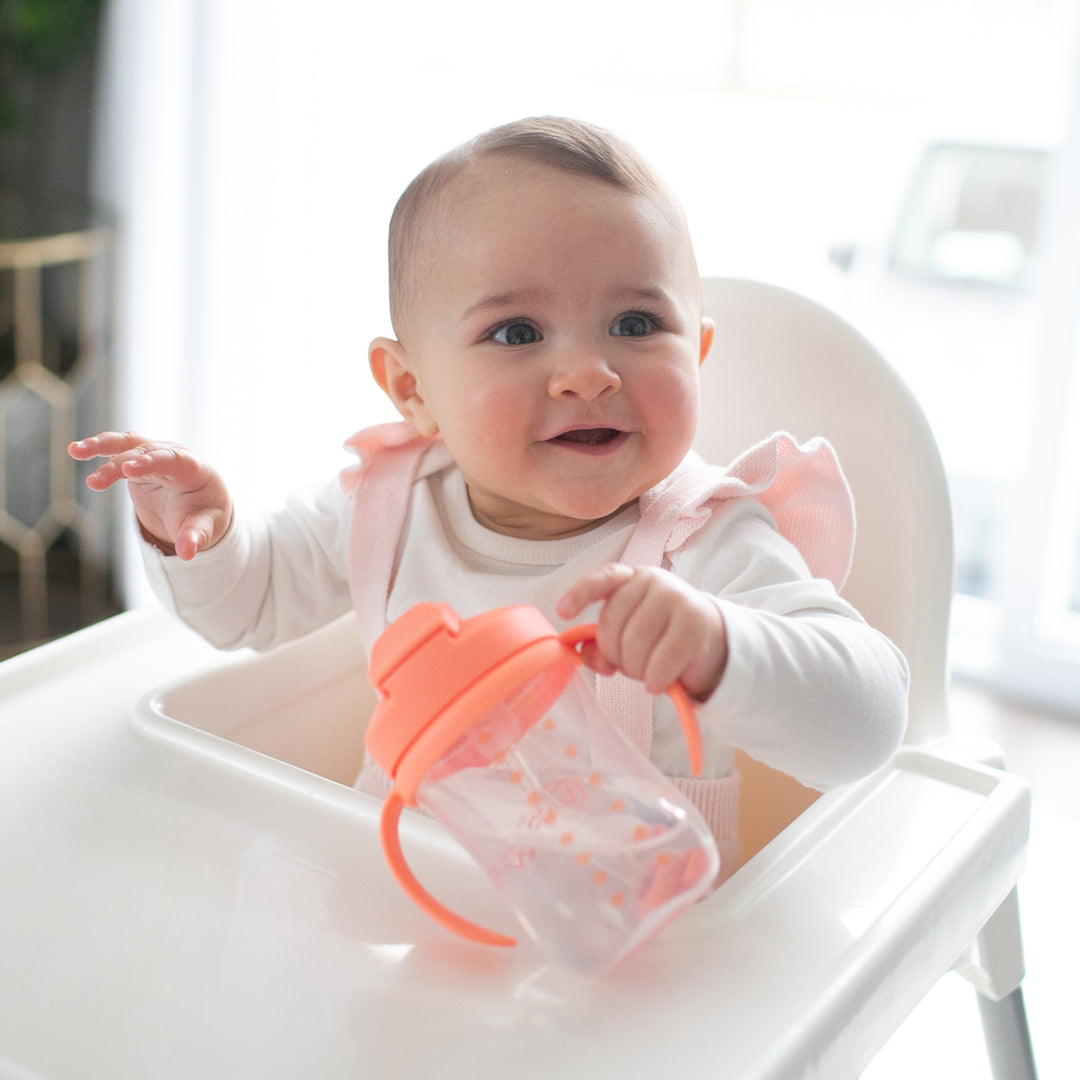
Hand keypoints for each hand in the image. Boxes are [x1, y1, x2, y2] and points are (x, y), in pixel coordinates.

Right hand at [68, 432, 232, 559]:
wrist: (202, 501)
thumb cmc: (206, 513)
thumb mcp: (207, 527)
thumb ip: (196, 536)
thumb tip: (186, 553)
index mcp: (195, 469)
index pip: (174, 460)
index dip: (152, 462)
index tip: (129, 469)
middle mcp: (174, 455)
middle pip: (146, 452)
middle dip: (122, 464)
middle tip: (97, 481)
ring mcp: (155, 455)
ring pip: (128, 443)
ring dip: (103, 445)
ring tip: (76, 451)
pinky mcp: (138, 460)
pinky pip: (118, 450)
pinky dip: (98, 449)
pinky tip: (76, 451)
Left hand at [556, 565, 727, 701]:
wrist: (711, 638)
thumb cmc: (660, 635)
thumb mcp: (628, 633)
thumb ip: (601, 643)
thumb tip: (583, 653)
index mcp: (632, 578)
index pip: (603, 578)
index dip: (580, 594)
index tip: (563, 612)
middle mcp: (653, 582)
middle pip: (613, 623)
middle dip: (614, 654)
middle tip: (627, 664)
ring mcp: (677, 600)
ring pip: (635, 644)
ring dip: (636, 670)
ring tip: (646, 672)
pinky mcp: (695, 626)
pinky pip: (660, 662)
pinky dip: (654, 680)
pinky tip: (659, 682)